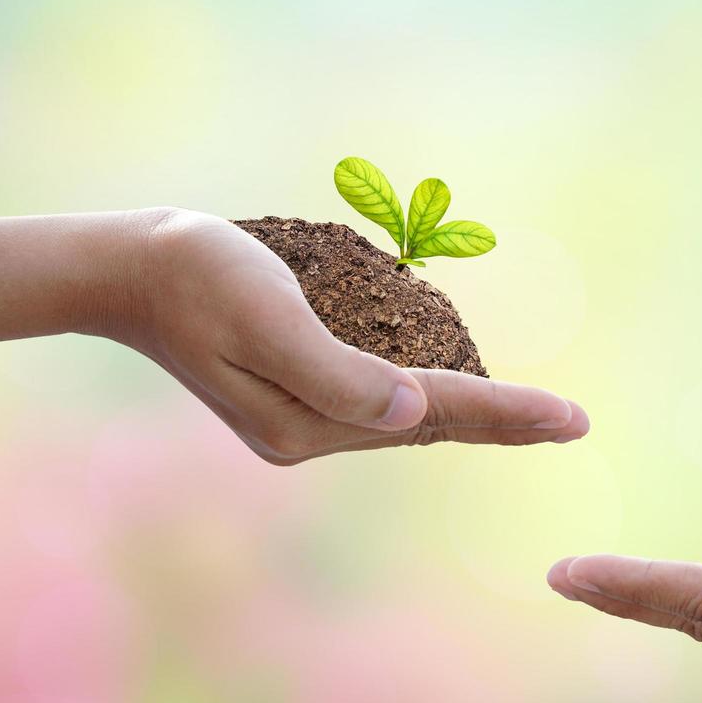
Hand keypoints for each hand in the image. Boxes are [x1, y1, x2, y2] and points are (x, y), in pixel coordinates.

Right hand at [104, 208, 587, 464]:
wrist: (127, 269)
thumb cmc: (195, 277)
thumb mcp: (266, 317)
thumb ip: (338, 372)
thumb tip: (413, 413)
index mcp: (308, 423)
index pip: (431, 414)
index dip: (508, 412)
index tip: (574, 419)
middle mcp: (309, 433)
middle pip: (428, 427)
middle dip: (503, 423)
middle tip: (574, 424)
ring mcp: (300, 420)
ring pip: (407, 419)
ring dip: (470, 414)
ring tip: (533, 417)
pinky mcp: (293, 397)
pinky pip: (380, 402)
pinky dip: (428, 397)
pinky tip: (455, 395)